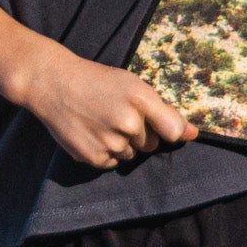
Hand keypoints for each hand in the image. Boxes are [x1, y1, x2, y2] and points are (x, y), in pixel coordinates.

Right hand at [18, 45, 197, 170]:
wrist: (53, 83)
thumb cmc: (100, 83)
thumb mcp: (134, 87)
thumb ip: (165, 112)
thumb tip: (193, 135)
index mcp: (142, 99)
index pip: (173, 131)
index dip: (170, 131)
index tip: (163, 128)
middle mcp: (128, 122)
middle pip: (152, 144)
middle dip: (141, 133)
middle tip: (117, 114)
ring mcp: (109, 141)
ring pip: (131, 154)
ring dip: (122, 144)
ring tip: (102, 122)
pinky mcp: (91, 156)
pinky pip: (112, 163)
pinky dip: (105, 153)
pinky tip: (92, 134)